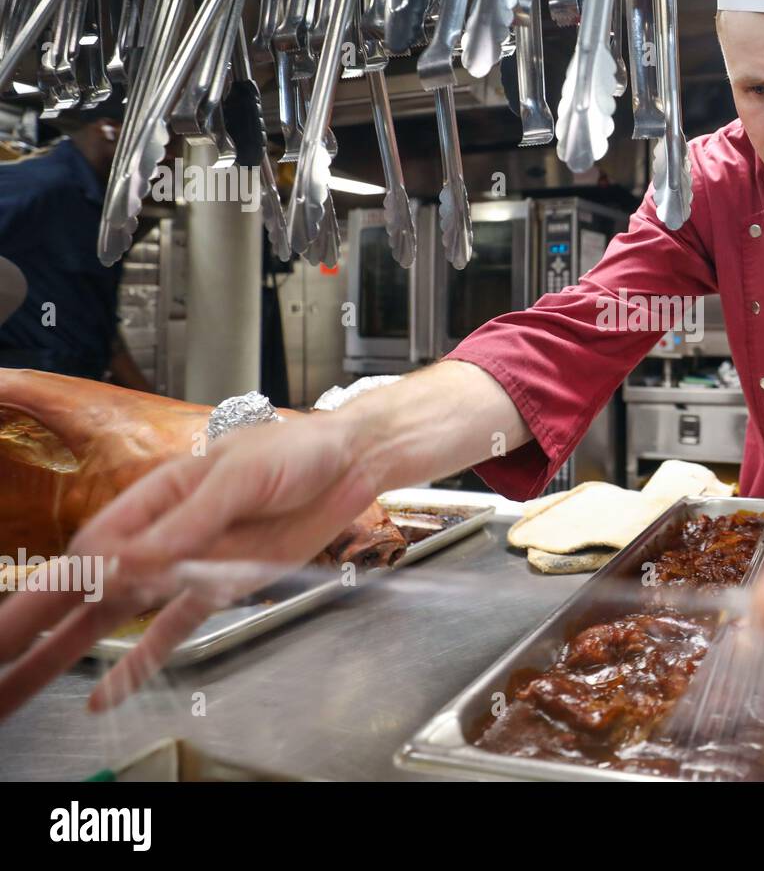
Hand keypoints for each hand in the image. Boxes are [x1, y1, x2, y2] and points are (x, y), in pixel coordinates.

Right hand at [0, 411, 375, 719]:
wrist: (349, 462)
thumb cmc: (295, 452)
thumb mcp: (239, 479)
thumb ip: (187, 523)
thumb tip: (131, 561)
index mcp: (155, 497)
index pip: (93, 548)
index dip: (57, 585)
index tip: (24, 619)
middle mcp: (162, 534)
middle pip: (86, 587)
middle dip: (34, 625)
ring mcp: (188, 564)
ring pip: (115, 615)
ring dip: (67, 651)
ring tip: (20, 687)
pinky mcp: (219, 587)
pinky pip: (170, 630)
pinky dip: (138, 663)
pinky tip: (105, 693)